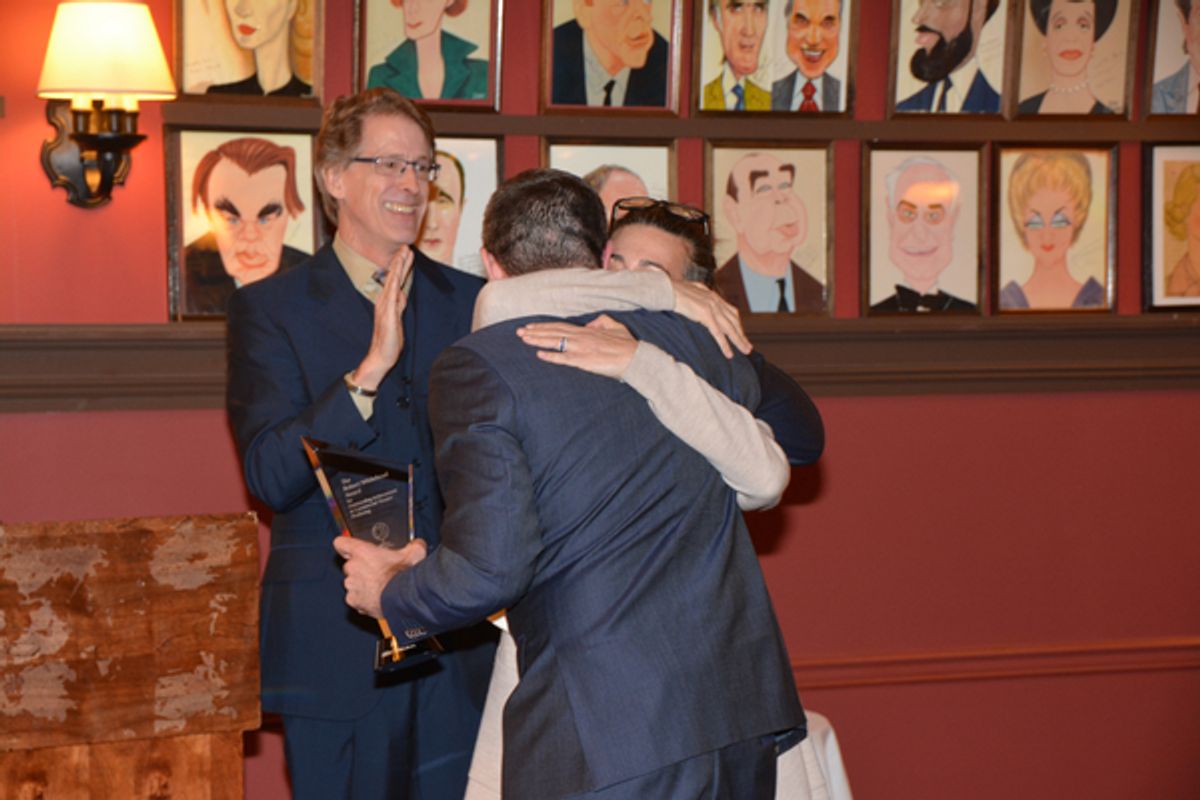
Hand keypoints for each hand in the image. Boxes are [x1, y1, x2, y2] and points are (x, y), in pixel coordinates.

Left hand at [333, 535, 426, 617]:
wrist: (403, 599)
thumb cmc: (403, 576)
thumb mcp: (414, 554)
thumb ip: (414, 546)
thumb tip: (417, 545)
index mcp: (362, 552)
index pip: (341, 542)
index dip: (346, 545)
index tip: (352, 548)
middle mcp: (353, 568)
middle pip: (350, 565)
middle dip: (361, 568)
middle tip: (377, 571)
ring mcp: (352, 586)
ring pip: (353, 583)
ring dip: (362, 584)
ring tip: (379, 587)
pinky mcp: (353, 601)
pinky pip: (355, 598)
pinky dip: (363, 599)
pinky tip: (377, 598)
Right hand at [352, 247, 413, 389]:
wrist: (381, 355)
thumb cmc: (389, 340)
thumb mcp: (397, 318)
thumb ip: (399, 305)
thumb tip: (403, 294)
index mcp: (388, 302)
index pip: (396, 280)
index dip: (402, 266)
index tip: (407, 253)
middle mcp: (385, 301)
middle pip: (394, 277)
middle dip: (400, 261)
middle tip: (406, 246)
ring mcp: (385, 307)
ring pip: (393, 282)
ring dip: (398, 267)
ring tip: (404, 254)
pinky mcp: (388, 314)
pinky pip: (392, 296)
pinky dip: (395, 284)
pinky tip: (398, 274)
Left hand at [516, 315, 637, 378]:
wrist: (636, 358)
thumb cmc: (627, 345)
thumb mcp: (616, 327)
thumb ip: (603, 321)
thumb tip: (592, 323)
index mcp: (587, 330)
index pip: (560, 326)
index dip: (544, 326)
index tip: (531, 326)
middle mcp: (582, 337)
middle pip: (553, 332)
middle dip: (535, 332)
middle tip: (519, 332)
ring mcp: (582, 349)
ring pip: (555, 342)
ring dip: (538, 340)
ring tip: (524, 339)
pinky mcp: (585, 361)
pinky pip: (564, 359)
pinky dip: (551, 356)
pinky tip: (539, 355)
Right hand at [672, 281, 749, 358]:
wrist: (665, 289)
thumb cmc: (671, 291)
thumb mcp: (689, 293)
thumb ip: (696, 299)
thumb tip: (695, 305)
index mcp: (712, 295)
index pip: (731, 311)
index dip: (737, 324)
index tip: (740, 334)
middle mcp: (715, 300)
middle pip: (734, 320)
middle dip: (742, 335)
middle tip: (748, 347)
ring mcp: (711, 307)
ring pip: (730, 328)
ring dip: (738, 341)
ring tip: (745, 351)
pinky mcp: (705, 314)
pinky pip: (718, 333)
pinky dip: (725, 344)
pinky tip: (729, 354)